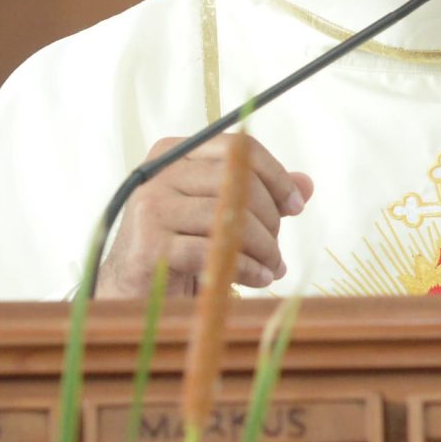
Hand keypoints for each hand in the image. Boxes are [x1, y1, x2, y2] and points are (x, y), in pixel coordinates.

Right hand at [97, 134, 312, 299]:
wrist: (133, 292)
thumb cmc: (180, 249)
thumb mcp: (222, 216)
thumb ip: (260, 196)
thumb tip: (306, 184)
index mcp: (176, 153)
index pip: (237, 149)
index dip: (275, 176)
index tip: (297, 206)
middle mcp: (160, 172)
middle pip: (235, 180)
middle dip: (269, 218)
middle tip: (278, 251)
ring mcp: (150, 207)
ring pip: (225, 216)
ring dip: (262, 247)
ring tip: (272, 268)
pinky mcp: (148, 245)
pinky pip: (209, 250)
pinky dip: (243, 266)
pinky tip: (257, 279)